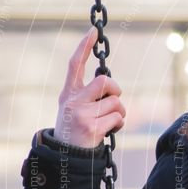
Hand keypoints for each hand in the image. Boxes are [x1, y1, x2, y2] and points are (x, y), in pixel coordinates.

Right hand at [53, 27, 125, 148]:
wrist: (67, 156)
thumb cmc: (78, 130)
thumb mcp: (77, 109)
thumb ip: (89, 95)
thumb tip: (110, 85)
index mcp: (68, 93)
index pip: (75, 65)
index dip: (84, 47)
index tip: (92, 32)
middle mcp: (72, 101)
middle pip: (104, 82)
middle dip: (116, 90)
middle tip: (113, 101)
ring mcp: (82, 114)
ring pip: (116, 102)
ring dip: (120, 112)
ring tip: (109, 122)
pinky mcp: (92, 127)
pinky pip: (118, 118)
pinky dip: (119, 124)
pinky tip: (110, 130)